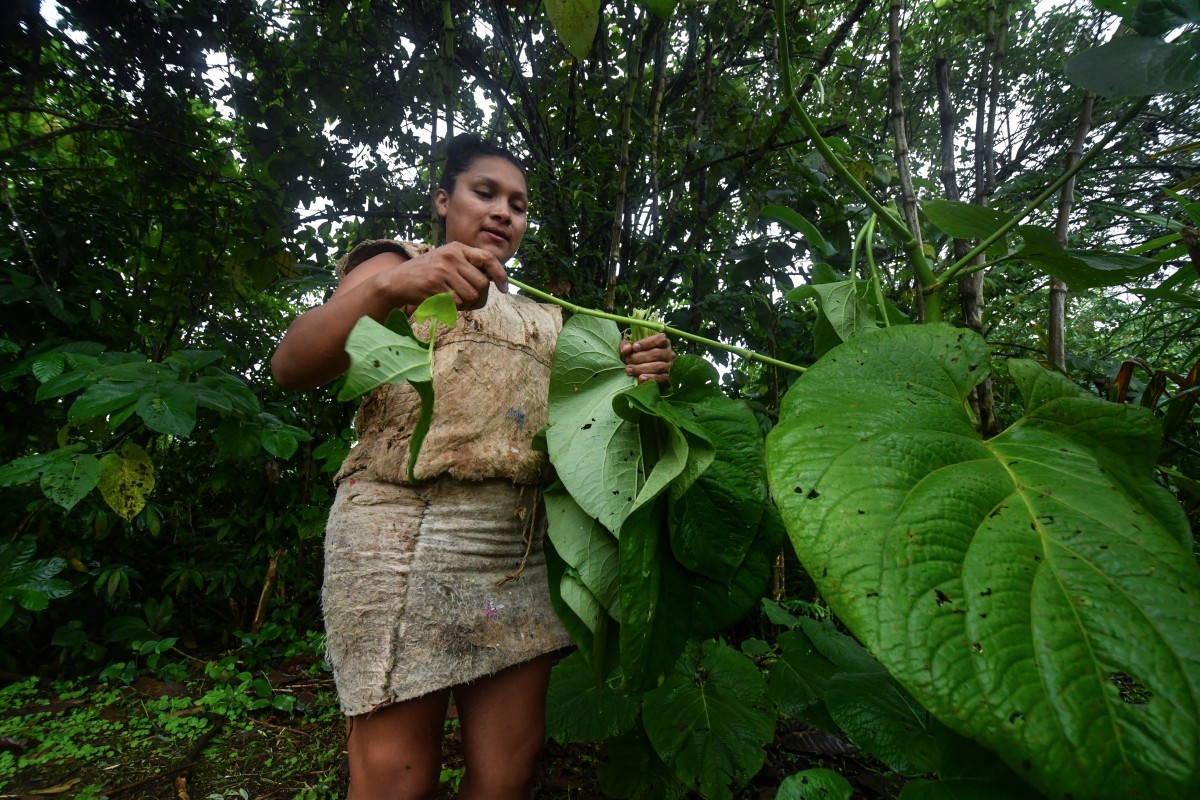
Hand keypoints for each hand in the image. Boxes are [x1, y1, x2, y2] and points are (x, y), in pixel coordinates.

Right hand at [388, 241, 508, 310]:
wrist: (397, 281)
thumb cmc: (426, 275)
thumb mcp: (447, 262)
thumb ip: (468, 267)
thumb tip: (493, 281)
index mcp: (458, 248)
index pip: (488, 258)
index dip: (500, 274)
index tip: (504, 288)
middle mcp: (452, 255)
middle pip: (482, 283)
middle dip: (478, 297)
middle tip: (467, 302)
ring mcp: (443, 269)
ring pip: (471, 295)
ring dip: (466, 305)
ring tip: (453, 302)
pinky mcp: (435, 284)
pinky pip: (457, 303)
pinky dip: (453, 308)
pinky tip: (443, 303)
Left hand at [621, 333, 674, 386]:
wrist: (644, 371)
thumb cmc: (638, 354)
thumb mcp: (632, 346)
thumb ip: (627, 345)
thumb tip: (626, 349)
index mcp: (663, 342)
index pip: (659, 339)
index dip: (647, 343)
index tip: (634, 347)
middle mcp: (669, 353)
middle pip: (656, 354)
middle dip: (640, 357)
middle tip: (628, 360)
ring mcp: (670, 366)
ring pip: (658, 366)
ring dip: (642, 368)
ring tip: (629, 370)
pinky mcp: (668, 377)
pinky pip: (661, 378)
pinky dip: (651, 378)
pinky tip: (641, 378)